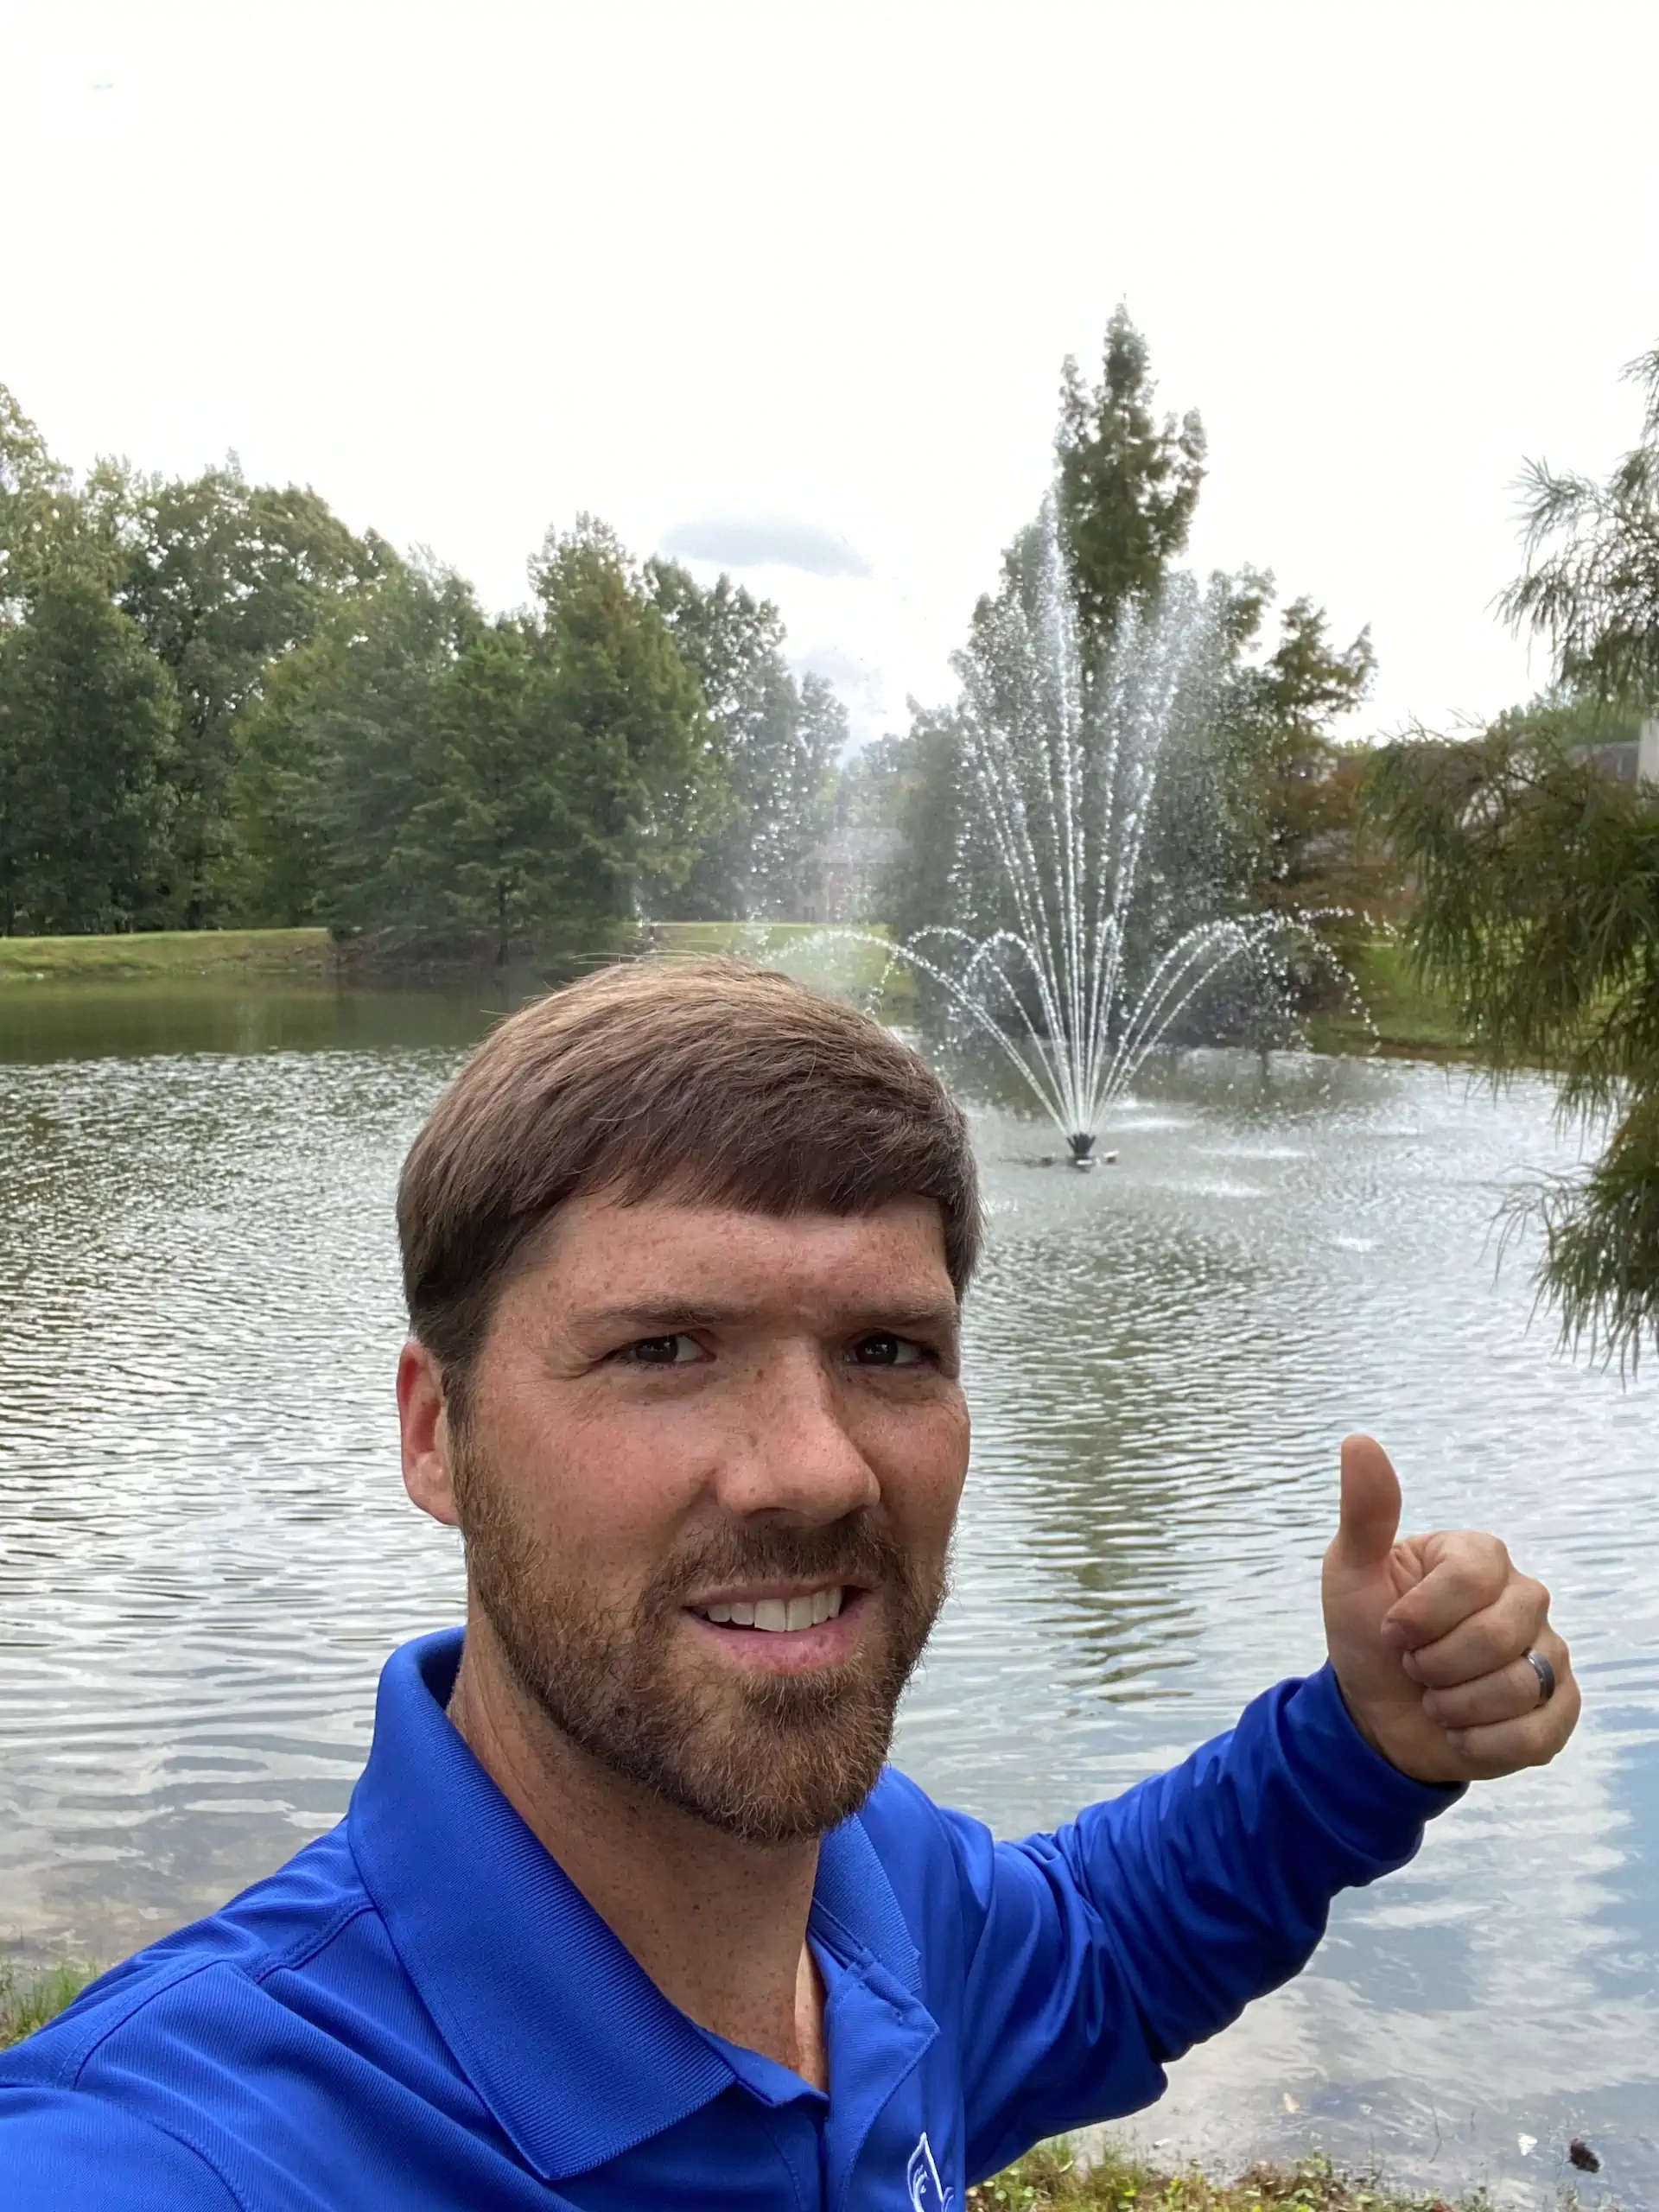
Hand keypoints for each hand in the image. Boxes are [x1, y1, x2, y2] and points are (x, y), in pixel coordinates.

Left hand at [1321, 1434, 1578, 1784]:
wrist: (1377, 1712)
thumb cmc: (1367, 1633)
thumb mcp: (1351, 1573)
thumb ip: (1365, 1512)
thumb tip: (1359, 1441)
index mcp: (1479, 1557)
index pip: (1470, 1577)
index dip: (1418, 1616)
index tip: (1390, 1629)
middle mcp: (1525, 1597)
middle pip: (1495, 1635)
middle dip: (1434, 1664)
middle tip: (1413, 1666)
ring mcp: (1548, 1652)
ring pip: (1516, 1687)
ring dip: (1453, 1706)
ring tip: (1436, 1697)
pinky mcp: (1559, 1707)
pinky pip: (1537, 1733)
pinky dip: (1483, 1743)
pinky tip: (1460, 1730)